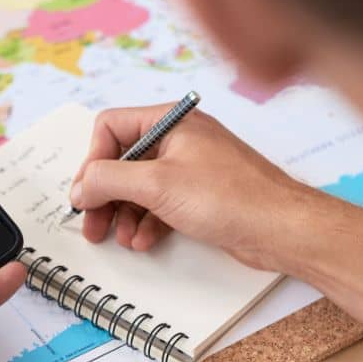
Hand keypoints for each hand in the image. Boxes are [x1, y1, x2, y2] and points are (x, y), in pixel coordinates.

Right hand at [70, 103, 323, 271]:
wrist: (281, 229)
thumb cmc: (233, 197)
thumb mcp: (157, 184)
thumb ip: (109, 180)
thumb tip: (81, 185)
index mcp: (170, 121)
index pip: (111, 128)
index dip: (93, 161)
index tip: (85, 192)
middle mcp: (178, 139)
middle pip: (122, 161)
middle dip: (105, 195)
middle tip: (92, 223)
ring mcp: (190, 168)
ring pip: (139, 187)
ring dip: (124, 214)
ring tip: (121, 238)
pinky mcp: (199, 195)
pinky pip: (159, 205)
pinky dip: (147, 222)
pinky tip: (144, 240)